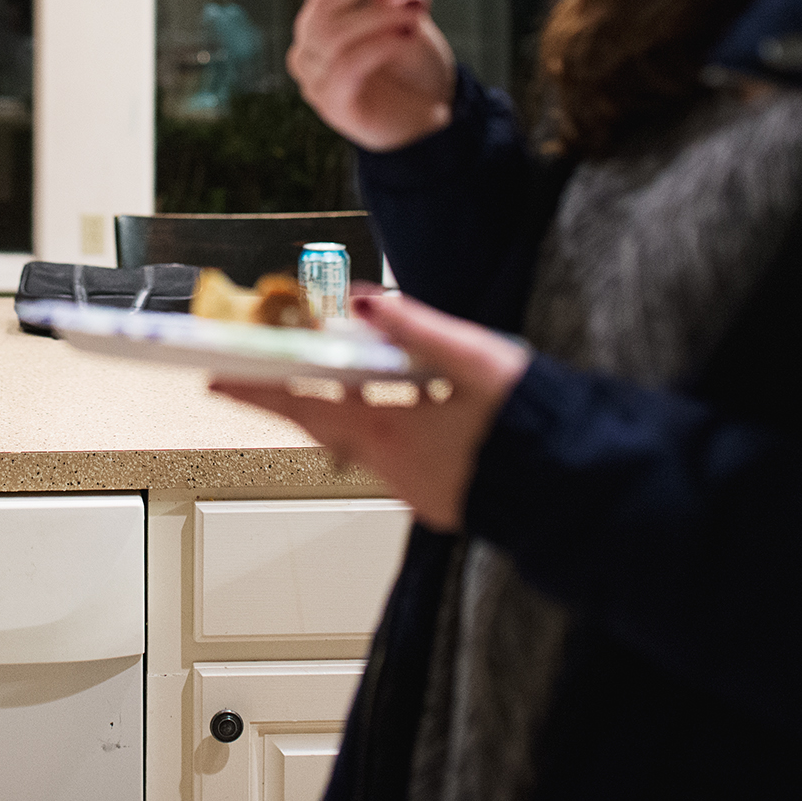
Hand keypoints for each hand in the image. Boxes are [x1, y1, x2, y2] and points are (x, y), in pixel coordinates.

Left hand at [210, 292, 529, 530]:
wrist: (585, 489)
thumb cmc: (536, 425)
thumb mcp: (477, 360)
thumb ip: (420, 328)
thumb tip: (370, 302)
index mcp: (394, 436)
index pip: (307, 406)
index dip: (259, 391)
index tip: (217, 380)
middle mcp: (396, 471)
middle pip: (328, 425)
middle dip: (297, 395)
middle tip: (261, 372)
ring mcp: (419, 491)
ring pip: (362, 442)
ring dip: (344, 408)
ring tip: (335, 375)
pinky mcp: (444, 498)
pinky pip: (396, 457)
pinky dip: (383, 426)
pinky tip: (402, 406)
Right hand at [288, 0, 457, 151]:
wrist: (424, 117)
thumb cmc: (408, 68)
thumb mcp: (401, 14)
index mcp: (319, 25)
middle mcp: (309, 50)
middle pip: (323, 3)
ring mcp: (315, 78)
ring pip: (334, 33)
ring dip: (378, 12)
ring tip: (417, 4)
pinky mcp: (333, 103)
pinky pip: (347, 66)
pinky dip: (378, 44)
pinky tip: (407, 34)